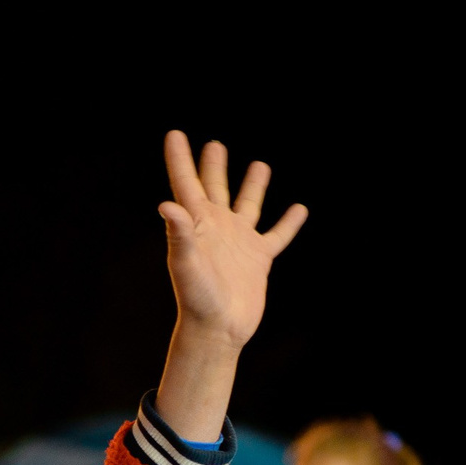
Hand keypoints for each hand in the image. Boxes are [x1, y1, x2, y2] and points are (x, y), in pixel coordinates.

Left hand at [158, 132, 305, 352]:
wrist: (218, 330)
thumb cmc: (196, 299)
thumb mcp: (184, 264)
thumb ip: (178, 234)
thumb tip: (166, 204)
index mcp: (196, 225)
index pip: (186, 183)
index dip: (180, 158)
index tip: (174, 134)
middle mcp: (217, 228)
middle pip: (215, 188)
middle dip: (213, 166)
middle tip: (213, 144)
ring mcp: (238, 242)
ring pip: (248, 205)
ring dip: (253, 186)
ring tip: (259, 165)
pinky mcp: (258, 259)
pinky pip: (278, 236)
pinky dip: (289, 222)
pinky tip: (299, 208)